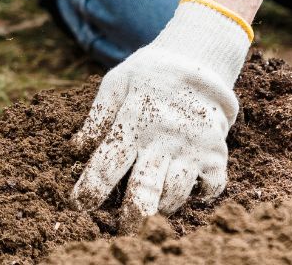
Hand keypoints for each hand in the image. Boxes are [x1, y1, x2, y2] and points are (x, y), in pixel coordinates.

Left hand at [71, 0, 249, 230]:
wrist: (199, 61)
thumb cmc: (150, 74)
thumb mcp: (117, 82)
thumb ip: (97, 116)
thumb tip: (75, 150)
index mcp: (134, 120)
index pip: (108, 162)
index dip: (91, 188)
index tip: (79, 205)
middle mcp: (163, 138)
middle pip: (144, 188)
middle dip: (130, 216)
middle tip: (121, 230)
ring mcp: (191, 149)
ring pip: (174, 195)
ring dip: (159, 207)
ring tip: (149, 209)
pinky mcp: (216, 156)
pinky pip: (207, 191)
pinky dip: (196, 199)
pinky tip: (184, 194)